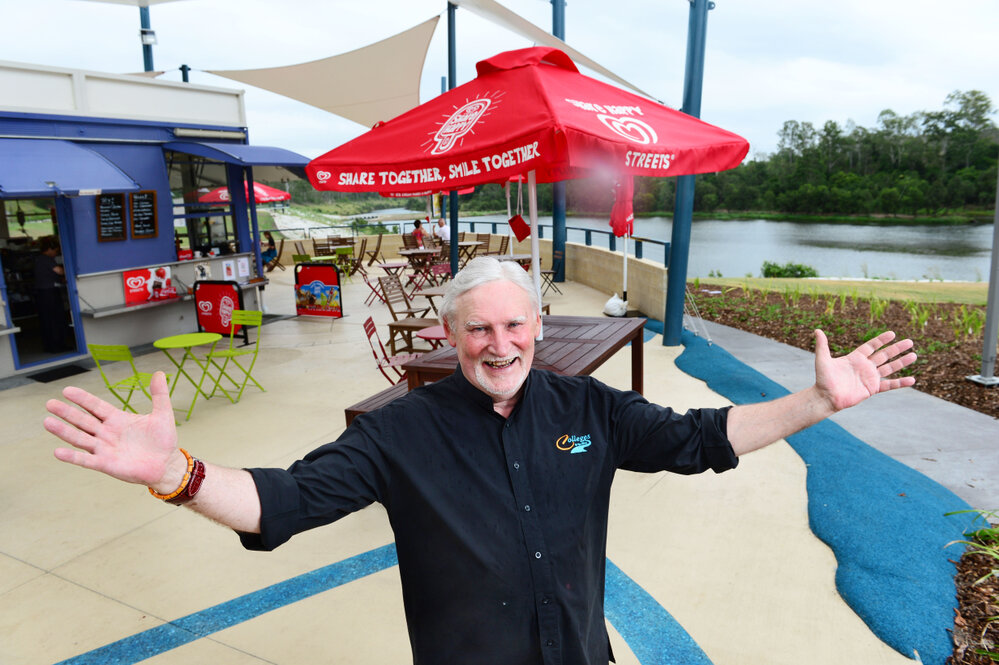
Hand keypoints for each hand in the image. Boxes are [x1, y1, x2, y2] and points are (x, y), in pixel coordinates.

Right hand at [45, 371, 179, 488]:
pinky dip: (72, 457)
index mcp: (117, 419)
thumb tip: (159, 373)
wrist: (167, 464)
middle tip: (50, 403)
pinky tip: (58, 451)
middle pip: (83, 421)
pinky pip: (86, 460)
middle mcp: (107, 433)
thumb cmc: (163, 440)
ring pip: (80, 438)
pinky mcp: (106, 464)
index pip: (96, 406)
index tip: (67, 390)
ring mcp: (105, 448)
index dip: (82, 399)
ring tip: (47, 422)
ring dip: (64, 431)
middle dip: (67, 412)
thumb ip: (159, 395)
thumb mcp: (162, 414)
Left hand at [814, 329, 915, 412]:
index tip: (892, 334)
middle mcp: (864, 366)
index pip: (871, 346)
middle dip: (897, 348)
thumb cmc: (823, 379)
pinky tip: (912, 380)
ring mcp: (869, 377)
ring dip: (901, 362)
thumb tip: (817, 330)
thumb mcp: (822, 360)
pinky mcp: (872, 389)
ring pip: (889, 368)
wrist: (826, 398)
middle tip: (910, 341)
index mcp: (855, 358)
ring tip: (914, 355)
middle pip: (884, 355)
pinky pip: (889, 385)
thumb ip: (822, 345)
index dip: (881, 340)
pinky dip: (900, 383)